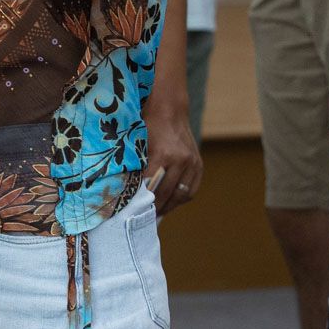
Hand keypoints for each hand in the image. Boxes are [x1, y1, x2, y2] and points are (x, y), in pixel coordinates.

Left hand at [140, 96, 200, 215]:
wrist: (169, 110)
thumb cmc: (148, 126)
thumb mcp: (138, 144)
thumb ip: (137, 166)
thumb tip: (130, 191)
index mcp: (163, 155)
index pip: (152, 186)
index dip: (144, 201)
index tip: (135, 212)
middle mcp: (181, 160)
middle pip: (167, 193)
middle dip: (157, 208)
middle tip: (145, 218)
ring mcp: (192, 162)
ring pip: (182, 194)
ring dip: (171, 206)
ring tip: (159, 212)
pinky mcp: (198, 163)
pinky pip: (192, 188)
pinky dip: (183, 198)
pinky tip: (172, 202)